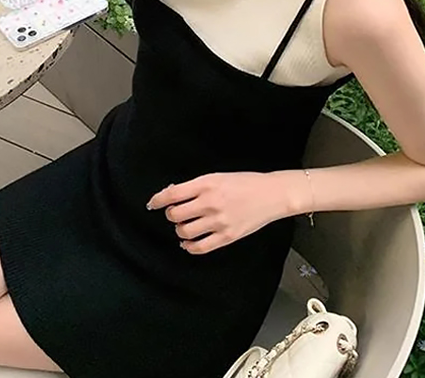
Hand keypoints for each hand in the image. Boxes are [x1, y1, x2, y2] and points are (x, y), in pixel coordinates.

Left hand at [146, 172, 287, 254]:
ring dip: (180, 229)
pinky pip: (199, 247)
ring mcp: (218, 222)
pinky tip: (187, 242)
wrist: (271, 194)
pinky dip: (188, 246)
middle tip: (176, 213)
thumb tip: (172, 193)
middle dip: (171, 214)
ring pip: (184, 231)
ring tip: (185, 225)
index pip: (172, 194)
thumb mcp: (217, 176)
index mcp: (206, 184)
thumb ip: (195, 186)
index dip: (158, 200)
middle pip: (175, 215)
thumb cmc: (244, 182)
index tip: (152, 203)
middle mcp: (210, 203)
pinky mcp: (227, 237)